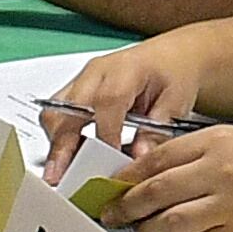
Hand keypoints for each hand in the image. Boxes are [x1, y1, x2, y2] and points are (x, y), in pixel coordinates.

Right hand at [42, 40, 204, 168]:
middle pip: (67, 107)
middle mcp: (97, 73)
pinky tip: (72, 159)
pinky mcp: (77, 91)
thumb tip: (138, 160)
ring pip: (55, 112)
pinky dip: (61, 138)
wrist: (171, 55)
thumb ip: (157, 132)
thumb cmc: (175, 72)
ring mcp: (83, 81)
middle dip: (62, 146)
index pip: (107, 103)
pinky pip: (59, 114)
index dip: (105, 136)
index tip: (108, 164)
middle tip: (60, 177)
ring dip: (57, 144)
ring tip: (63, 173)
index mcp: (125, 70)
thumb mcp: (177, 102)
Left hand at [104, 126, 232, 231]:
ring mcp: (228, 207)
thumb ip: (194, 153)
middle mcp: (217, 173)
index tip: (110, 186)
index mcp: (214, 143)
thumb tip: (152, 173)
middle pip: (153, 193)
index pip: (155, 160)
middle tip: (108, 215)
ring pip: (167, 224)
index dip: (126, 176)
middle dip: (124, 207)